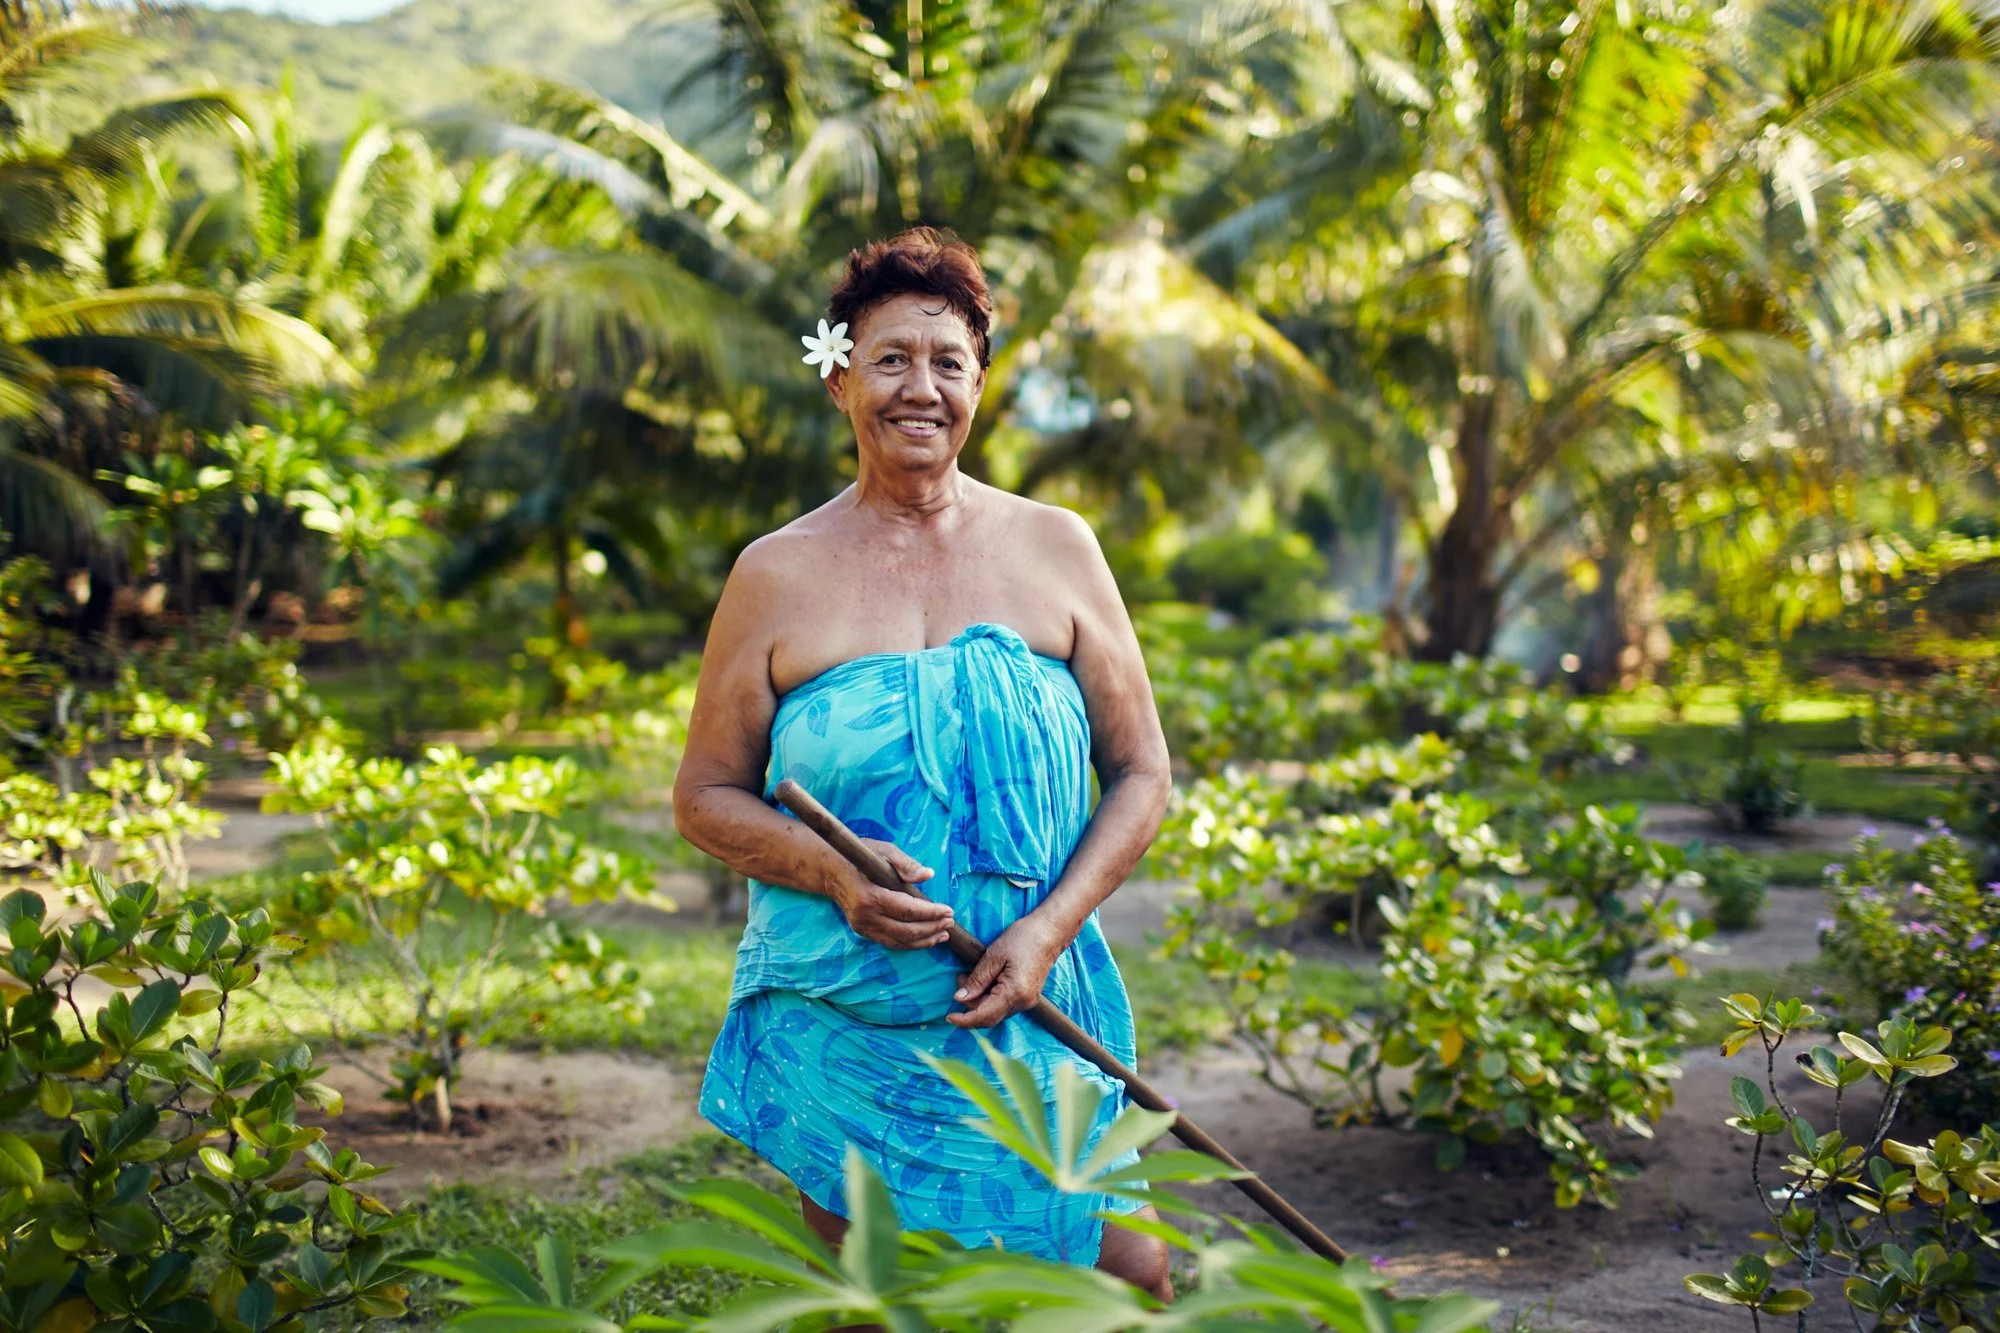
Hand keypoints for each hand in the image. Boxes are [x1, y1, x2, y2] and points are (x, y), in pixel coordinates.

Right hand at [828, 839, 951, 949]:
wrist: (831, 871)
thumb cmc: (860, 857)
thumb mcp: (885, 851)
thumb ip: (906, 864)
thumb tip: (928, 875)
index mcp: (869, 896)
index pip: (906, 910)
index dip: (930, 913)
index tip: (949, 910)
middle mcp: (865, 916)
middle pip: (906, 930)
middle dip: (932, 927)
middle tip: (951, 921)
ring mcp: (863, 927)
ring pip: (900, 941)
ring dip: (925, 940)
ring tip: (944, 934)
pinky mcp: (864, 932)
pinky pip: (891, 942)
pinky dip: (911, 943)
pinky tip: (927, 939)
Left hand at [948, 914, 1066, 1027]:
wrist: (1050, 932)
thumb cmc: (1023, 938)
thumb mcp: (994, 955)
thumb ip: (977, 979)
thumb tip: (960, 998)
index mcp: (1014, 992)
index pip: (984, 1016)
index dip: (965, 1020)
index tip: (949, 1017)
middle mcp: (1023, 1002)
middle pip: (989, 1017)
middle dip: (970, 1004)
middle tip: (959, 979)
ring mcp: (1028, 1001)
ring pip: (996, 1012)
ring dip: (979, 1000)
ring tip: (969, 976)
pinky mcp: (1028, 997)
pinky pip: (1005, 1005)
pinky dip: (990, 998)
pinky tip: (985, 981)